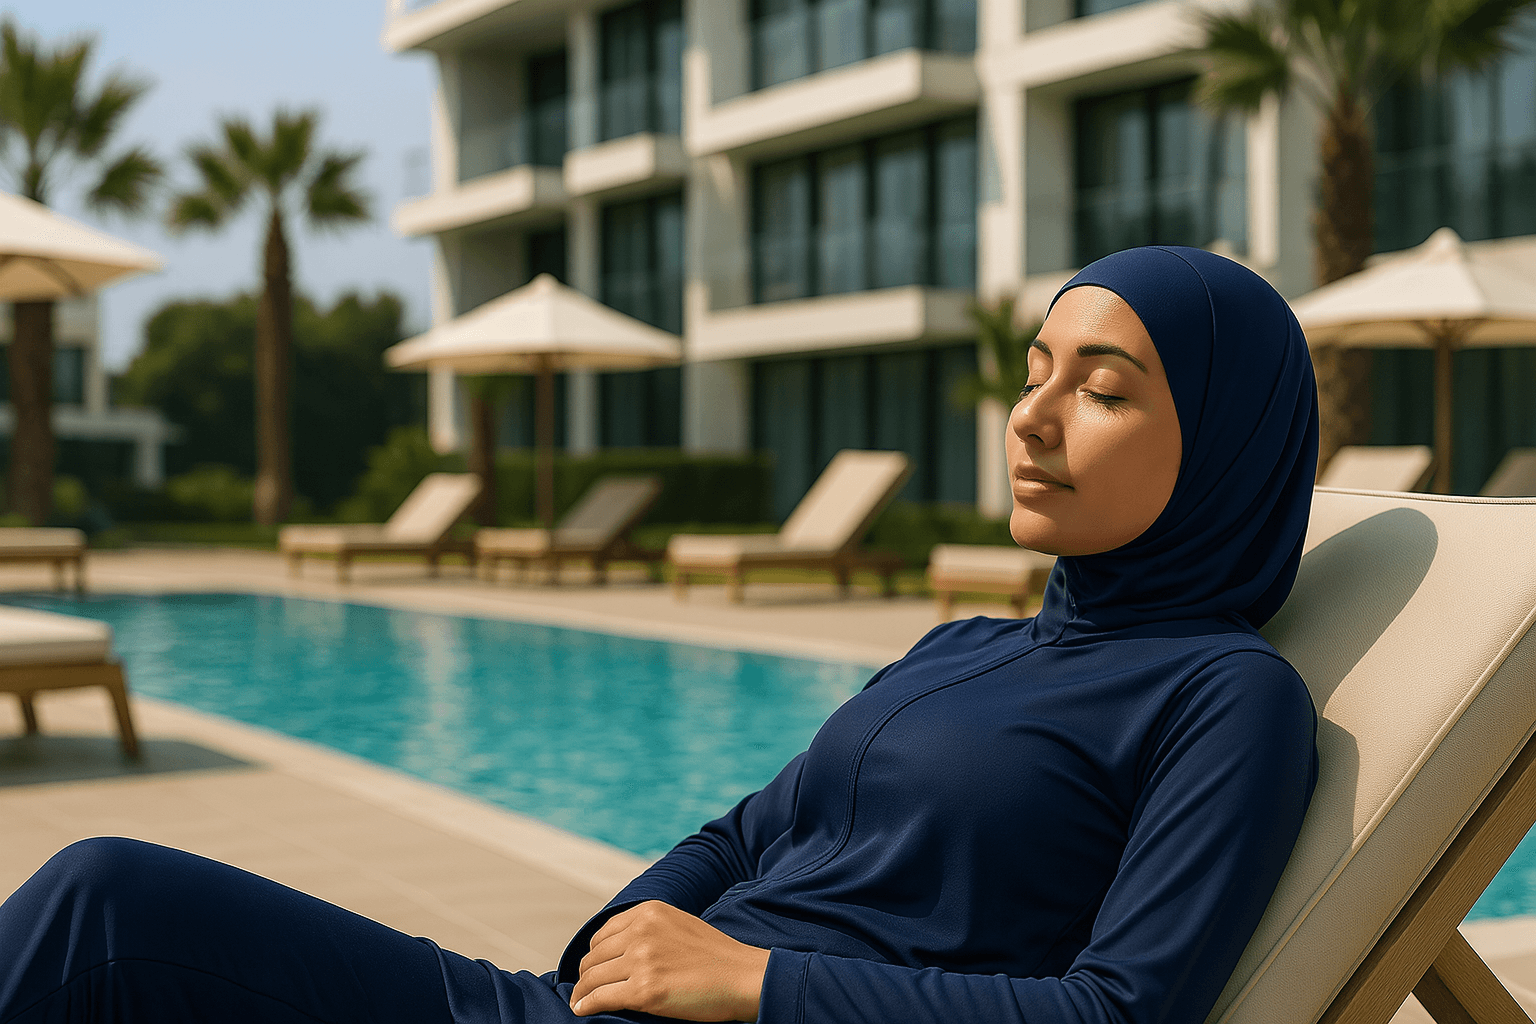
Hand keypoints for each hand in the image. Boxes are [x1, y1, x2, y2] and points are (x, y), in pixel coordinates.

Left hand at [569, 900, 770, 1020]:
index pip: (603, 934)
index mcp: (649, 912)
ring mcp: (642, 960)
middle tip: (584, 989)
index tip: (593, 969)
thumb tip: (619, 949)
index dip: (594, 955)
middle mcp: (642, 931)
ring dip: (583, 992)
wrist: (742, 976)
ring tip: (581, 1001)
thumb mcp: (678, 925)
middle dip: (586, 975)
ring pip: (593, 977)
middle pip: (594, 956)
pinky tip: (582, 1010)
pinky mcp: (645, 990)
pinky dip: (586, 1005)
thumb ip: (648, 930)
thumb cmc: (715, 956)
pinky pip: (601, 998)